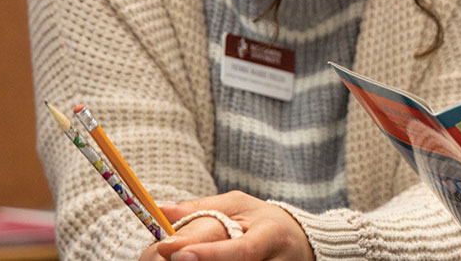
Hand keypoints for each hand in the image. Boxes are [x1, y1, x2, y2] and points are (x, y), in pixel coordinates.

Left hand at [143, 191, 311, 260]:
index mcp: (269, 233)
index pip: (239, 249)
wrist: (301, 240)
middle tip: (173, 259)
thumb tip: (160, 210)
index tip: (172, 249)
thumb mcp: (236, 205)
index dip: (207, 253)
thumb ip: (200, 208)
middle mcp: (276, 259)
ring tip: (183, 260)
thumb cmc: (260, 220)